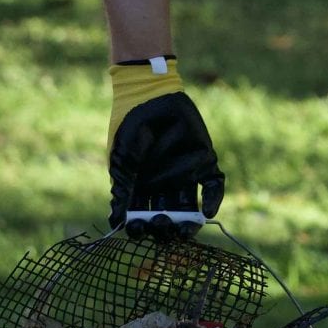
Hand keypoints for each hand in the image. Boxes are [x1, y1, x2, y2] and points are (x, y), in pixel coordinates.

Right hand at [108, 61, 224, 230]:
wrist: (149, 95)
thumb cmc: (129, 126)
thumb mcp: (122, 159)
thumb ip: (124, 189)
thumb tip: (114, 222)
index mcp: (141, 186)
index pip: (141, 216)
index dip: (140, 228)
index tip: (138, 232)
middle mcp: (163, 184)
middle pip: (167, 216)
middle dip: (164, 227)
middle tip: (161, 227)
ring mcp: (184, 174)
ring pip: (190, 209)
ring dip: (188, 224)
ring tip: (185, 231)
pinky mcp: (204, 162)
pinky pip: (212, 186)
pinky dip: (213, 200)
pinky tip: (208, 212)